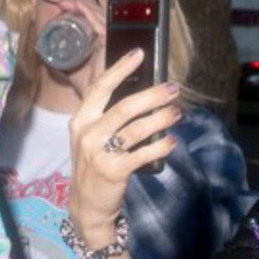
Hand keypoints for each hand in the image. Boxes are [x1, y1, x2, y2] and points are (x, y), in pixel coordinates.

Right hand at [66, 46, 179, 254]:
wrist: (87, 205)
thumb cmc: (94, 165)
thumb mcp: (91, 137)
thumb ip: (107, 116)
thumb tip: (141, 92)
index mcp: (81, 120)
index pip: (100, 87)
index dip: (120, 69)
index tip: (139, 53)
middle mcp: (87, 134)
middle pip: (124, 106)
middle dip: (152, 95)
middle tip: (173, 89)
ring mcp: (99, 153)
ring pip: (136, 129)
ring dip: (161, 119)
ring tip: (177, 113)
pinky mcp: (113, 171)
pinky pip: (142, 154)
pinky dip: (160, 146)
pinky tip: (172, 141)